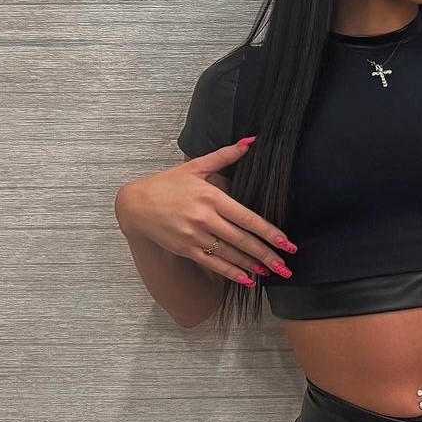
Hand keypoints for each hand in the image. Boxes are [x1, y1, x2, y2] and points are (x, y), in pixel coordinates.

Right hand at [115, 140, 298, 285]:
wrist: (135, 204)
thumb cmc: (167, 184)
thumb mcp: (195, 167)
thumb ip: (224, 156)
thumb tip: (250, 142)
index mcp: (211, 197)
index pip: (247, 217)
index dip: (268, 232)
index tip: (286, 242)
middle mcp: (205, 218)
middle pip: (242, 239)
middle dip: (266, 254)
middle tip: (285, 266)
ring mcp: (194, 236)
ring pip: (230, 254)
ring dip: (252, 265)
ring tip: (271, 272)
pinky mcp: (186, 249)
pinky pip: (213, 263)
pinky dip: (231, 273)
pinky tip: (247, 280)